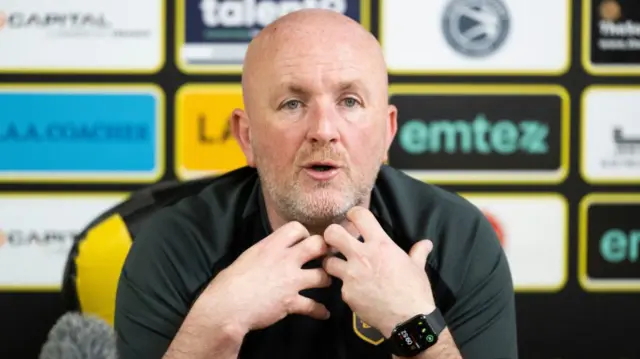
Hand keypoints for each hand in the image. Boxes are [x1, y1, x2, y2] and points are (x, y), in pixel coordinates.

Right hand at [198, 221, 331, 333]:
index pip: (297, 228)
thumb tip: (269, 255)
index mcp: (270, 246)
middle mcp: (284, 259)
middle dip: (324, 251)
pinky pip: (313, 306)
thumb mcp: (248, 257)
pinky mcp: (291, 302)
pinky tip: (323, 313)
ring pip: (323, 275)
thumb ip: (264, 253)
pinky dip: (320, 311)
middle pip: (317, 245)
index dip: (304, 234)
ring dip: (327, 280)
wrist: (226, 306)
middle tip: (323, 259)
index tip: (304, 243)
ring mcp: (290, 280)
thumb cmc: (229, 282)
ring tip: (326, 283)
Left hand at [322, 206, 435, 337]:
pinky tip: (356, 291)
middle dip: (331, 235)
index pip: (358, 215)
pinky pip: (340, 286)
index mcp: (380, 244)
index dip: (353, 214)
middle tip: (337, 242)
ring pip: (327, 261)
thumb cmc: (415, 290)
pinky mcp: (346, 294)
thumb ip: (418, 252)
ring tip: (341, 267)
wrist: (408, 320)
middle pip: (332, 233)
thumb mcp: (417, 267)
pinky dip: (346, 287)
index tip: (354, 220)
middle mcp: (362, 256)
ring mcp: (351, 275)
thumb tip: (426, 243)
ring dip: (333, 263)